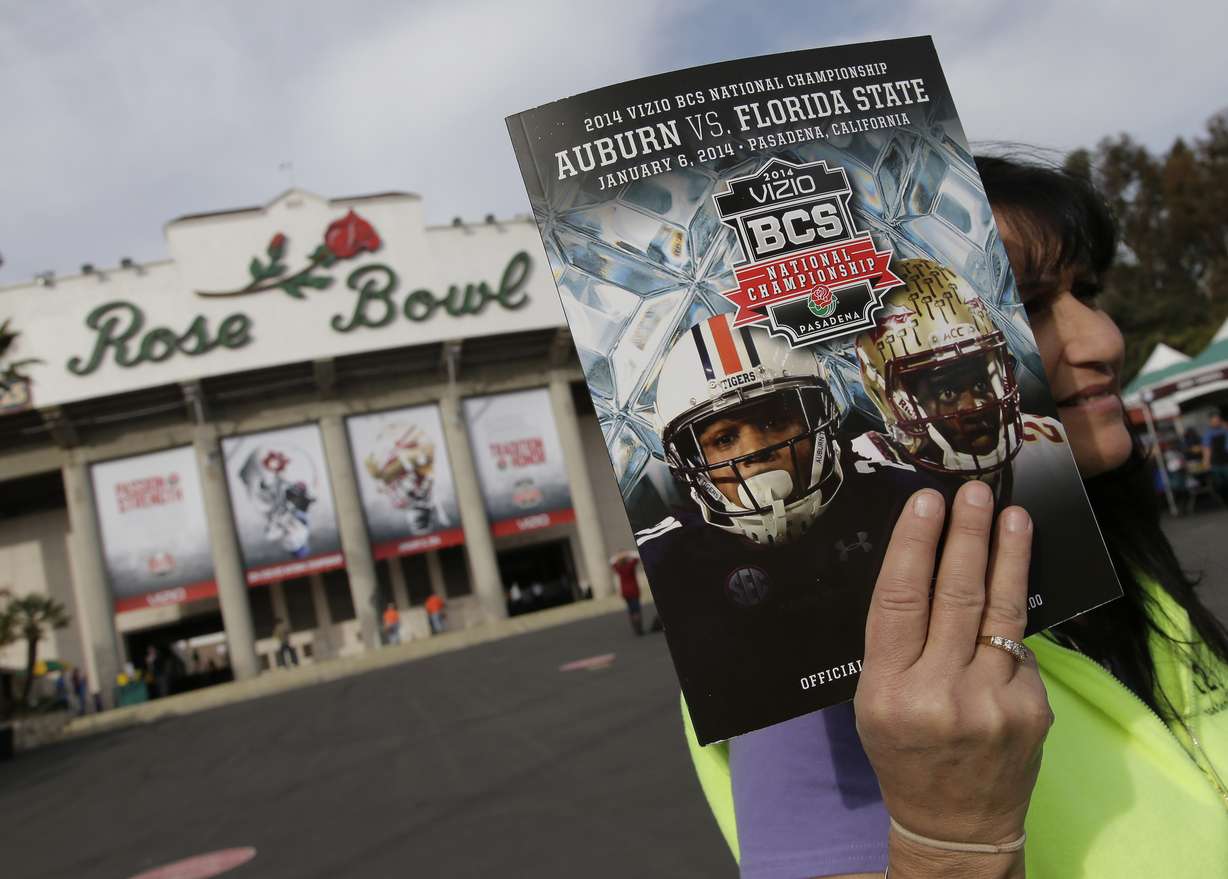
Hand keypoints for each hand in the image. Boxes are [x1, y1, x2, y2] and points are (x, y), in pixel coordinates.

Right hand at [853, 481, 1051, 846]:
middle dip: (967, 536)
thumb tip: (925, 564)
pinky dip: (1012, 617)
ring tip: (1011, 514)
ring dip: (1008, 555)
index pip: (900, 601)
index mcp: (887, 690)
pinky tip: (1011, 588)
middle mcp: (939, 694)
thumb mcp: (874, 701)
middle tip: (973, 492)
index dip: (914, 545)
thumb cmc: (903, 750)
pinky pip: (1020, 647)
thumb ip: (897, 642)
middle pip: (956, 595)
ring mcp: (992, 703)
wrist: (955, 820)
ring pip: (1000, 611)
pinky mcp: (1033, 710)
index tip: (926, 503)